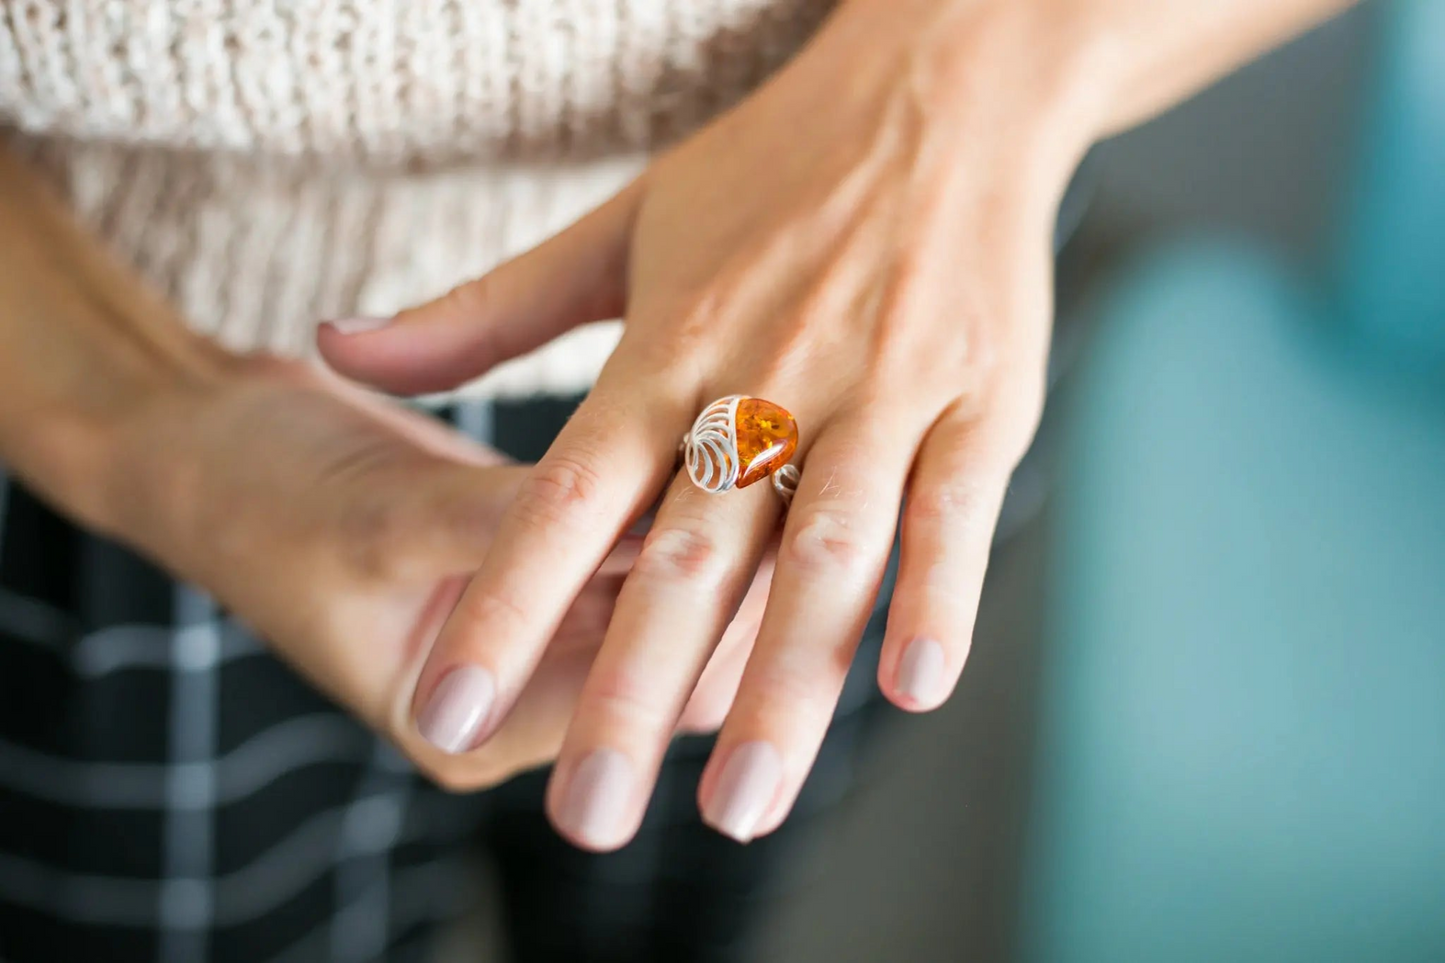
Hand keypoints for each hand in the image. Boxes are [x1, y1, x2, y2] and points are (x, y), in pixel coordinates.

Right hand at [101, 355, 769, 787]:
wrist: (205, 451)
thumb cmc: (263, 498)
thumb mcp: (384, 521)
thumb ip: (517, 531)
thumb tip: (659, 518)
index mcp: (479, 727)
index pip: (642, 691)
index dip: (716, 612)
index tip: (782, 522)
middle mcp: (525, 697)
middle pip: (679, 655)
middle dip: (750, 577)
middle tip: (818, 483)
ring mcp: (537, 633)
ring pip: (672, 600)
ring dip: (727, 534)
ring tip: (800, 453)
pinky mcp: (544, 568)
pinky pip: (638, 547)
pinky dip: (684, 499)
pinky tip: (737, 436)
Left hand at [319, 1, 1094, 846]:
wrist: (936, 88)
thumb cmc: (770, 170)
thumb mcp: (614, 229)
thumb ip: (482, 310)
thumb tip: (340, 343)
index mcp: (668, 347)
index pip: (566, 496)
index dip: (501, 606)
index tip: (443, 709)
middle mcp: (766, 380)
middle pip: (687, 558)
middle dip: (631, 694)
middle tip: (588, 817)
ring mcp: (878, 391)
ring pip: (822, 556)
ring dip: (781, 686)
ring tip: (739, 805)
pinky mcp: (980, 398)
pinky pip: (954, 508)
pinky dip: (936, 597)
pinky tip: (907, 691)